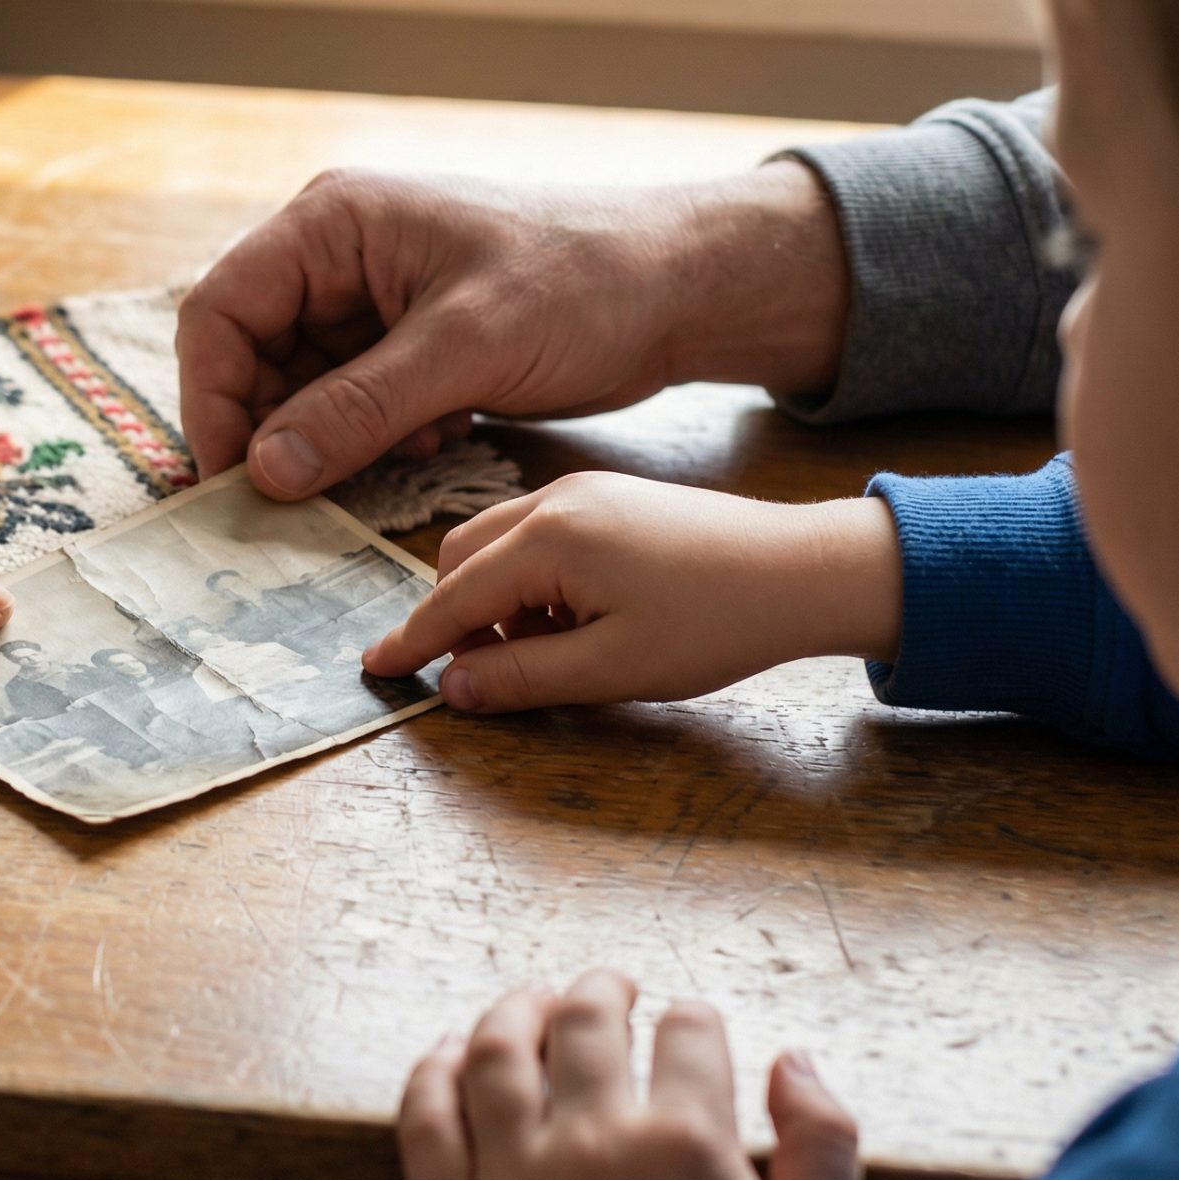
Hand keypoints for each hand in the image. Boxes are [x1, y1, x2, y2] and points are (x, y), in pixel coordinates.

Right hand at [175, 162, 847, 498]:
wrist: (681, 289)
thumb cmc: (584, 283)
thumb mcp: (466, 347)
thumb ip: (358, 408)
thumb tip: (265, 471)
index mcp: (335, 222)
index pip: (222, 311)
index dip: (211, 398)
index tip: (232, 480)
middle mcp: (339, 256)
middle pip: (251, 357)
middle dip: (274, 430)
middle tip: (297, 501)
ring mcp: (371, 302)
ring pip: (301, 392)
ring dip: (333, 441)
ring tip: (406, 451)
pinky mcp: (408, 346)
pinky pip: (352, 408)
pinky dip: (377, 441)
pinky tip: (439, 439)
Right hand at [362, 473, 899, 711]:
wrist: (803, 570)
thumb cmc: (716, 621)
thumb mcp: (612, 669)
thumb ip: (523, 677)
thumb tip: (455, 688)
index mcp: (549, 538)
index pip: (453, 596)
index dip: (413, 641)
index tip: (376, 670)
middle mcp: (555, 499)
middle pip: (462, 558)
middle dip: (455, 617)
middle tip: (476, 675)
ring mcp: (584, 491)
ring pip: (498, 544)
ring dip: (496, 600)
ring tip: (547, 653)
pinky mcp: (610, 497)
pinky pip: (538, 535)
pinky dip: (532, 580)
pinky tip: (576, 621)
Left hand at [399, 973, 859, 1179]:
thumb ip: (822, 1152)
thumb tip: (794, 1060)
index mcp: (687, 1146)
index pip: (690, 1031)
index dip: (697, 1018)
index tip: (694, 1022)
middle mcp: (593, 1144)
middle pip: (588, 1020)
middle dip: (606, 988)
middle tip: (615, 985)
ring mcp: (512, 1179)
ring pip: (497, 1050)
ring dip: (516, 1009)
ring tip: (536, 1000)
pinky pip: (425, 1121)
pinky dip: (431, 1074)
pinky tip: (447, 1056)